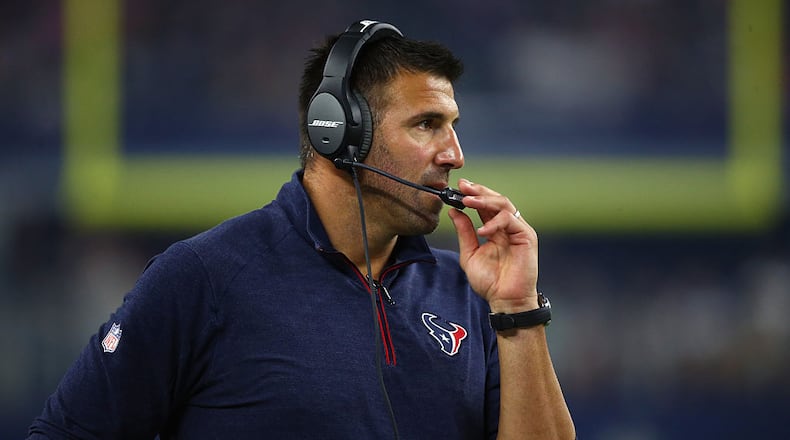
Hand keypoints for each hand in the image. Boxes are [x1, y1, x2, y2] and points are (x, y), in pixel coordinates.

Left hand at [448, 179, 538, 312]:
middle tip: (463, 187)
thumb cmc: (490, 282)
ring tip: (468, 202)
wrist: (504, 301)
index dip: (473, 194)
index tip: (459, 186)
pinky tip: (482, 230)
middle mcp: (509, 227)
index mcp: (496, 229)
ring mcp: (519, 230)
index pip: (486, 205)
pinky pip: (511, 220)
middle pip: (496, 200)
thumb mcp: (470, 254)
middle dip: (479, 191)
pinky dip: (495, 222)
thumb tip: (454, 212)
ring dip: (485, 200)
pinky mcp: (527, 237)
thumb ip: (464, 232)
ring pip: (504, 204)